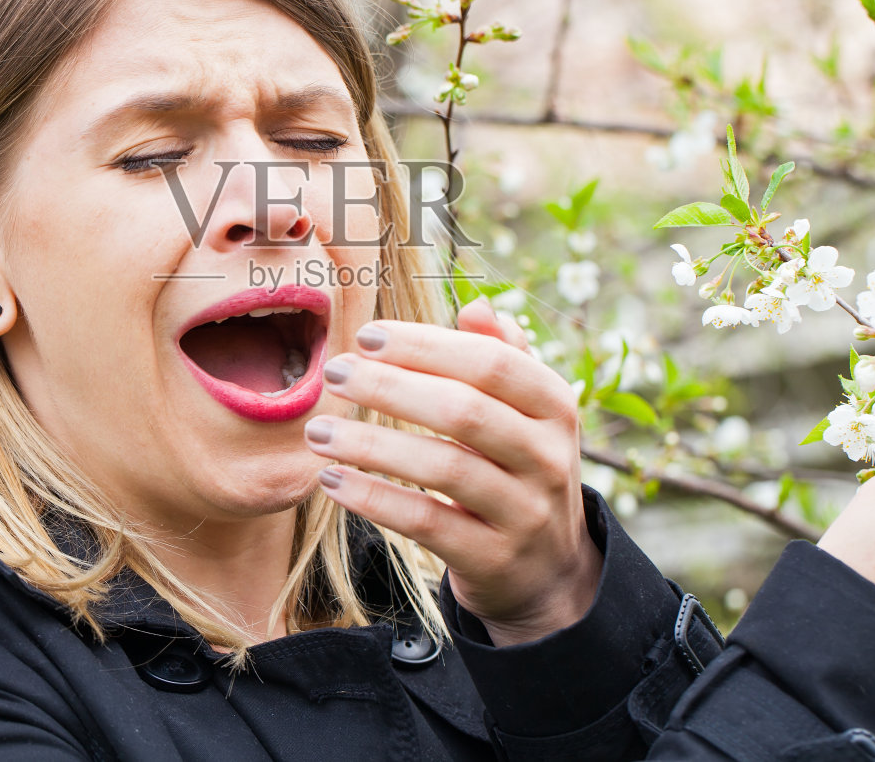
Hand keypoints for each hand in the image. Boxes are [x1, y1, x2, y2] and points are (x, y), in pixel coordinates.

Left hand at [307, 297, 601, 646]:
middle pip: (465, 411)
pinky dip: (375, 499)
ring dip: (372, 445)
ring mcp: (524, 512)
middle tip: (334, 373)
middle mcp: (548, 457)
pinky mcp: (492, 558)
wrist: (547, 569)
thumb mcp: (525, 413)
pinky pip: (427, 522)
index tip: (366, 335)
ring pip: (445, 467)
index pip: (491, 364)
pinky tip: (332, 479)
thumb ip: (501, 357)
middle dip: (390, 387)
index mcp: (555, 406)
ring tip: (318, 431)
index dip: (426, 346)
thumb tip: (476, 306)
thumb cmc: (518, 467)